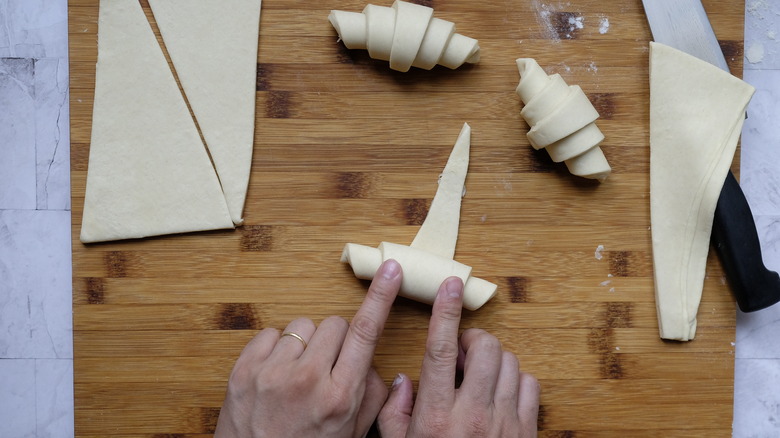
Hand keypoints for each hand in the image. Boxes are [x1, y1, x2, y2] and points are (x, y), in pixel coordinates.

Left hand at [214, 259, 402, 437]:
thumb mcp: (352, 433)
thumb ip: (372, 394)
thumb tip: (371, 362)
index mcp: (340, 396)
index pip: (366, 332)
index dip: (381, 297)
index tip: (390, 270)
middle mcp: (306, 380)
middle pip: (334, 324)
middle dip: (336, 341)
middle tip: (327, 367)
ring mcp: (271, 373)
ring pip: (302, 327)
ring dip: (305, 345)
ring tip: (298, 375)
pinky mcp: (243, 371)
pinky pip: (270, 334)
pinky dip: (276, 350)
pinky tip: (277, 375)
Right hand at [377, 277, 539, 437]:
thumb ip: (393, 412)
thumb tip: (405, 379)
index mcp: (436, 417)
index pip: (442, 349)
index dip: (445, 311)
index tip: (449, 285)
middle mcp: (473, 416)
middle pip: (484, 348)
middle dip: (473, 339)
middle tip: (461, 351)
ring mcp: (505, 423)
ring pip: (509, 362)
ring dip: (493, 360)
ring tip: (478, 376)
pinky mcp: (526, 431)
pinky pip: (530, 385)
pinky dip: (515, 380)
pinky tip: (499, 393)